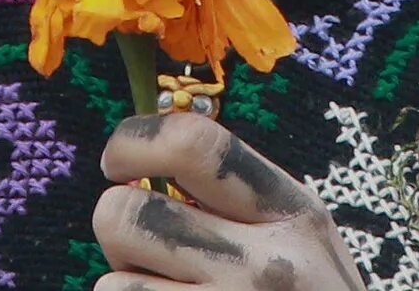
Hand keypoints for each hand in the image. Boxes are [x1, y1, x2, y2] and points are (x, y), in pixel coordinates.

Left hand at [92, 115, 365, 290]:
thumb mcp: (303, 239)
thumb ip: (240, 198)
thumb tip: (141, 165)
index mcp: (293, 213)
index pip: (194, 143)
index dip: (135, 142)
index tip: (119, 163)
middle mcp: (264, 266)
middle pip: (127, 213)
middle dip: (119, 227)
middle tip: (147, 246)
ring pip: (114, 284)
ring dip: (127, 287)